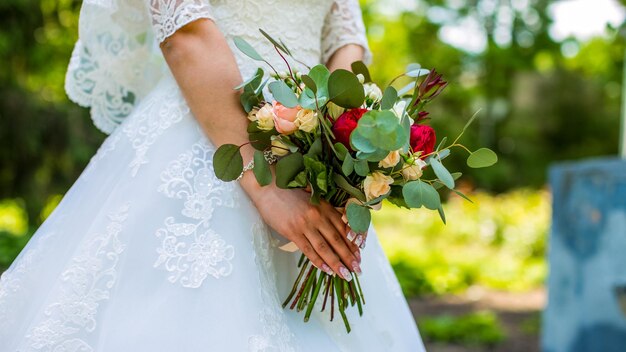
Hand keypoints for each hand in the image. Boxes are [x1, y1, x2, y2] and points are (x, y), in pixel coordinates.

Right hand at [243, 176, 361, 280]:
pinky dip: (319, 262)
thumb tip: (336, 230)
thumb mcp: (312, 199)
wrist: (269, 187)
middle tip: (358, 270)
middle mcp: (318, 216)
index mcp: (325, 207)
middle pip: (337, 240)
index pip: (343, 228)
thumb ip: (324, 213)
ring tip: (345, 274)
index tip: (359, 256)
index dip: (352, 243)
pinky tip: (327, 270)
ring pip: (325, 247)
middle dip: (349, 256)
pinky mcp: (292, 231)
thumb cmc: (290, 193)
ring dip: (337, 263)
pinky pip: (308, 250)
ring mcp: (305, 224)